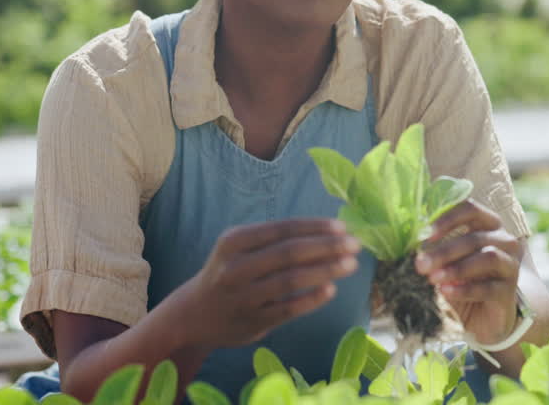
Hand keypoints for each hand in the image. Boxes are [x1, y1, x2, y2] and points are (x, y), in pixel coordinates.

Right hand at [186, 218, 360, 347]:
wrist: (194, 314)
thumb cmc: (228, 272)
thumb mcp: (239, 247)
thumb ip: (274, 240)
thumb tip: (327, 232)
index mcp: (234, 241)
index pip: (283, 229)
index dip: (315, 227)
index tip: (343, 227)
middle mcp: (236, 267)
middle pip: (289, 253)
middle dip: (326, 247)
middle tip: (354, 245)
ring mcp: (243, 296)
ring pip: (291, 281)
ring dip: (325, 271)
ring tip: (350, 265)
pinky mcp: (252, 321)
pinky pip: (288, 309)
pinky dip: (311, 299)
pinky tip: (331, 290)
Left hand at [415, 199, 521, 344]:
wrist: (483, 316)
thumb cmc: (462, 280)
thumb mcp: (447, 262)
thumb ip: (434, 248)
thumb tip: (412, 241)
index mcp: (488, 225)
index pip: (471, 209)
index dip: (448, 218)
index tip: (425, 234)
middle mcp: (504, 240)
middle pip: (475, 237)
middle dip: (444, 251)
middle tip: (420, 264)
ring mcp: (510, 265)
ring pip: (488, 257)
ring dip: (457, 268)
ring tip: (433, 279)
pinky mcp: (509, 291)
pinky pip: (489, 287)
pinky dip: (464, 289)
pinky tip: (446, 292)